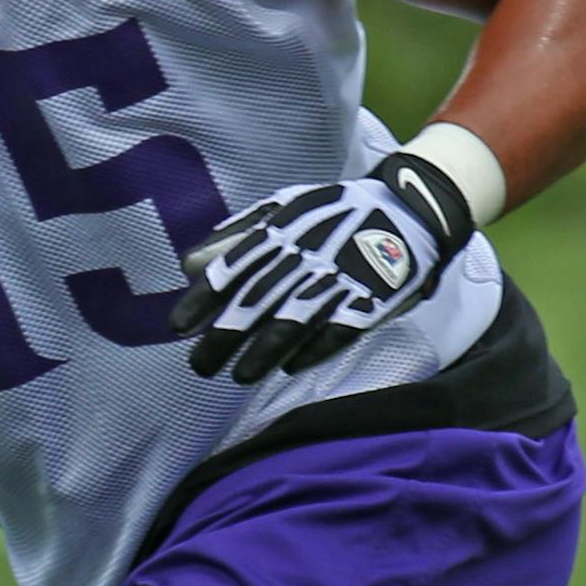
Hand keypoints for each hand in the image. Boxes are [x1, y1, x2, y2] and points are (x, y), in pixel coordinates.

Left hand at [168, 153, 475, 382]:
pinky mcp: (371, 298)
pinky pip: (338, 329)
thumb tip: (188, 264)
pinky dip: (314, 349)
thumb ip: (234, 237)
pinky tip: (289, 368)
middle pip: (256, 300)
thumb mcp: (281, 210)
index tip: (177, 327)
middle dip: (224, 336)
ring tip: (239, 377)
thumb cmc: (333, 212)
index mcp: (280, 231)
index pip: (232, 268)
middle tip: (199, 366)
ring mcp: (338, 277)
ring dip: (264, 351)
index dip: (204, 300)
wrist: (409, 208)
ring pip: (294, 320)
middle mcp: (304, 255)